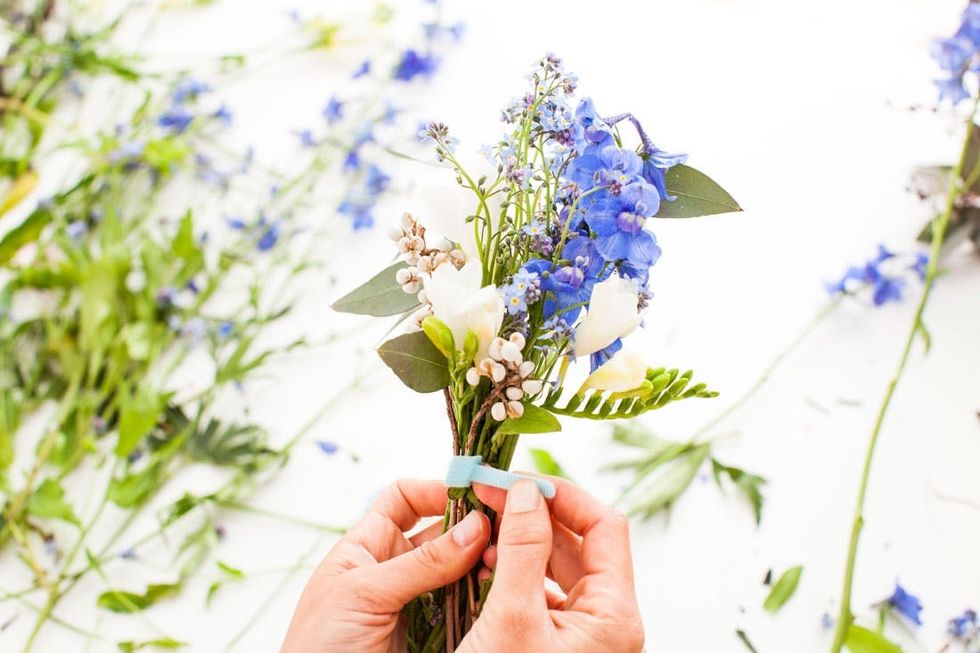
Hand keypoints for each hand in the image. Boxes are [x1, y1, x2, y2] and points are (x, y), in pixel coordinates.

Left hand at [281, 479, 489, 652]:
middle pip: (443, 532)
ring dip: (483, 562)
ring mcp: (417, 601)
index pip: (407, 499)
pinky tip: (499, 589)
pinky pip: (466, 606)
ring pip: (461, 569)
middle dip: (472, 527)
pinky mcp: (435, 633)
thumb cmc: (318, 645)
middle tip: (505, 529)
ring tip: (505, 560)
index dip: (437, 490)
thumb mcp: (364, 593)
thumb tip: (475, 528)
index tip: (474, 492)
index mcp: (368, 545)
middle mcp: (395, 568)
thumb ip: (421, 562)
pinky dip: (484, 596)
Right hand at [461, 477, 644, 652]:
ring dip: (519, 543)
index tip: (516, 479)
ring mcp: (581, 633)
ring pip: (555, 567)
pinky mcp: (554, 643)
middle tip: (488, 494)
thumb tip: (527, 492)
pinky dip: (513, 574)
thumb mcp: (512, 616)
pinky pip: (540, 593)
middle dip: (532, 515)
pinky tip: (485, 567)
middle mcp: (605, 622)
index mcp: (614, 615)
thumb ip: (522, 550)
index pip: (604, 527)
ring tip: (482, 532)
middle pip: (578, 543)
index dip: (561, 495)